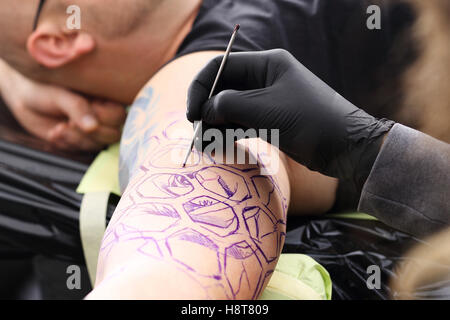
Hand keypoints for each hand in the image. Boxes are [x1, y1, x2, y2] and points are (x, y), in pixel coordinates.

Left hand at [0, 62, 125, 150]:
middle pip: (113, 134)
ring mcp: (91, 128)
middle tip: (68, 124)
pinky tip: (54, 134)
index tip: (79, 110)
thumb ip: (78, 108)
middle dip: (89, 134)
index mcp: (104, 97)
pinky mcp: (79, 139)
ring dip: (76, 140)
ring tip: (58, 129)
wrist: (23, 95)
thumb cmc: (42, 85)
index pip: (118, 115)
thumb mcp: (59, 94)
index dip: (102, 118)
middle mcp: (101, 113)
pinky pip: (81, 149)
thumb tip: (93, 126)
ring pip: (97, 144)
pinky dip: (66, 144)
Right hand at [187, 49, 393, 189]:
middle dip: (207, 109)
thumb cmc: (311, 121)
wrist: (346, 147)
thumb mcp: (267, 110)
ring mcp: (267, 100)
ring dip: (215, 124)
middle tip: (197, 133)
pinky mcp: (270, 120)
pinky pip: (241, 122)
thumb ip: (230, 105)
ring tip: (204, 145)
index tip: (191, 113)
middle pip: (223, 88)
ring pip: (230, 108)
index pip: (222, 66)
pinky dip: (228, 133)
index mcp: (267, 64)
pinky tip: (219, 145)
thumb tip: (203, 110)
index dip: (201, 87)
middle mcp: (265, 78)